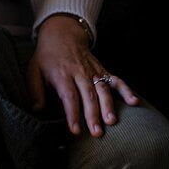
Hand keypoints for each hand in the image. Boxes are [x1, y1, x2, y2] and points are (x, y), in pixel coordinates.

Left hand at [28, 14, 139, 137]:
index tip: (75, 130)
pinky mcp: (103, 71)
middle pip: (88, 95)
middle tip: (97, 133)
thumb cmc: (46, 57)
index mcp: (61, 74)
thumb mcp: (34, 70)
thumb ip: (35, 91)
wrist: (62, 35)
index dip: (72, 114)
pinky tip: (134, 102)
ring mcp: (93, 72)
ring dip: (108, 106)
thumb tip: (38, 110)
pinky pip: (116, 80)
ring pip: (103, 90)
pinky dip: (126, 91)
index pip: (68, 96)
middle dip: (93, 115)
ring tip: (112, 121)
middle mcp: (79, 73)